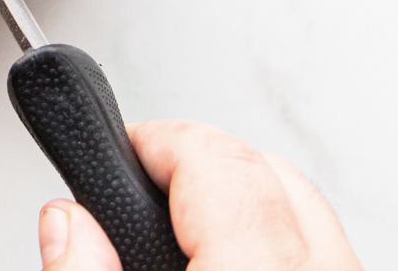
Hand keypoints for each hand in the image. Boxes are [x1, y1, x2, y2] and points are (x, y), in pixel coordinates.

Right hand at [37, 121, 361, 269]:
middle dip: (200, 163)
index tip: (116, 146)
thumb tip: (69, 223)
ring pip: (310, 214)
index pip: (217, 162)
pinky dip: (280, 244)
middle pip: (271, 176)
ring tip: (174, 234)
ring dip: (244, 206)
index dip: (155, 139)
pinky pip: (328, 254)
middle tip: (136, 184)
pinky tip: (228, 261)